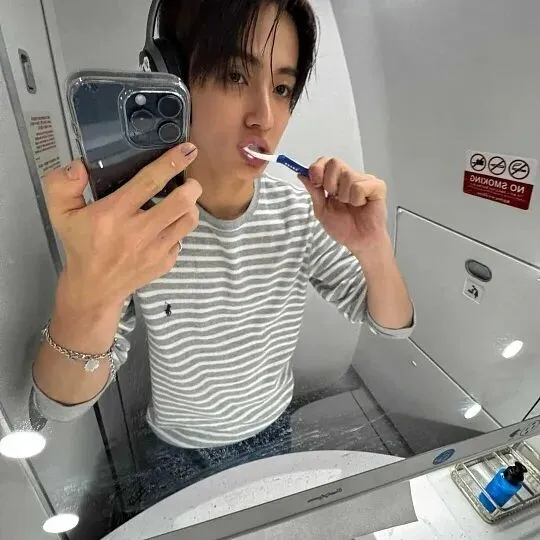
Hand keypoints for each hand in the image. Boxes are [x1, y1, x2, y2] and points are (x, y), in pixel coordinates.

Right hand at [44, 143, 201, 310]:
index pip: (149, 182)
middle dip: (192, 186)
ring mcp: (156, 249)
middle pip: (180, 202)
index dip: (171, 162)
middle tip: (190, 181)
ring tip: (183, 201)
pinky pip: (183, 238)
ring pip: (189, 220)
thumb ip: (62, 185)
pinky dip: (179, 228)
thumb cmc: (80, 245)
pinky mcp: (166, 262)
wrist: (94, 288)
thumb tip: (80, 165)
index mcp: (114, 214)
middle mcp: (139, 231)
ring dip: (190, 206)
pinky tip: (167, 226)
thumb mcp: (61, 213)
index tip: (189, 150)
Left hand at [299, 157, 388, 255]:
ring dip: (344, 196)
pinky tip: (361, 205)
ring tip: (351, 206)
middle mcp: (351, 177)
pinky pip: (359, 187)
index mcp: (336, 180)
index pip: (325, 161)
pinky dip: (356, 200)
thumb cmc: (344, 227)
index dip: (317, 168)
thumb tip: (302, 175)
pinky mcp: (377, 186)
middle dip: (329, 183)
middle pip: (335, 163)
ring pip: (347, 176)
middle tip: (336, 198)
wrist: (359, 242)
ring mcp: (365, 180)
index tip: (316, 182)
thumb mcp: (322, 210)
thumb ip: (313, 191)